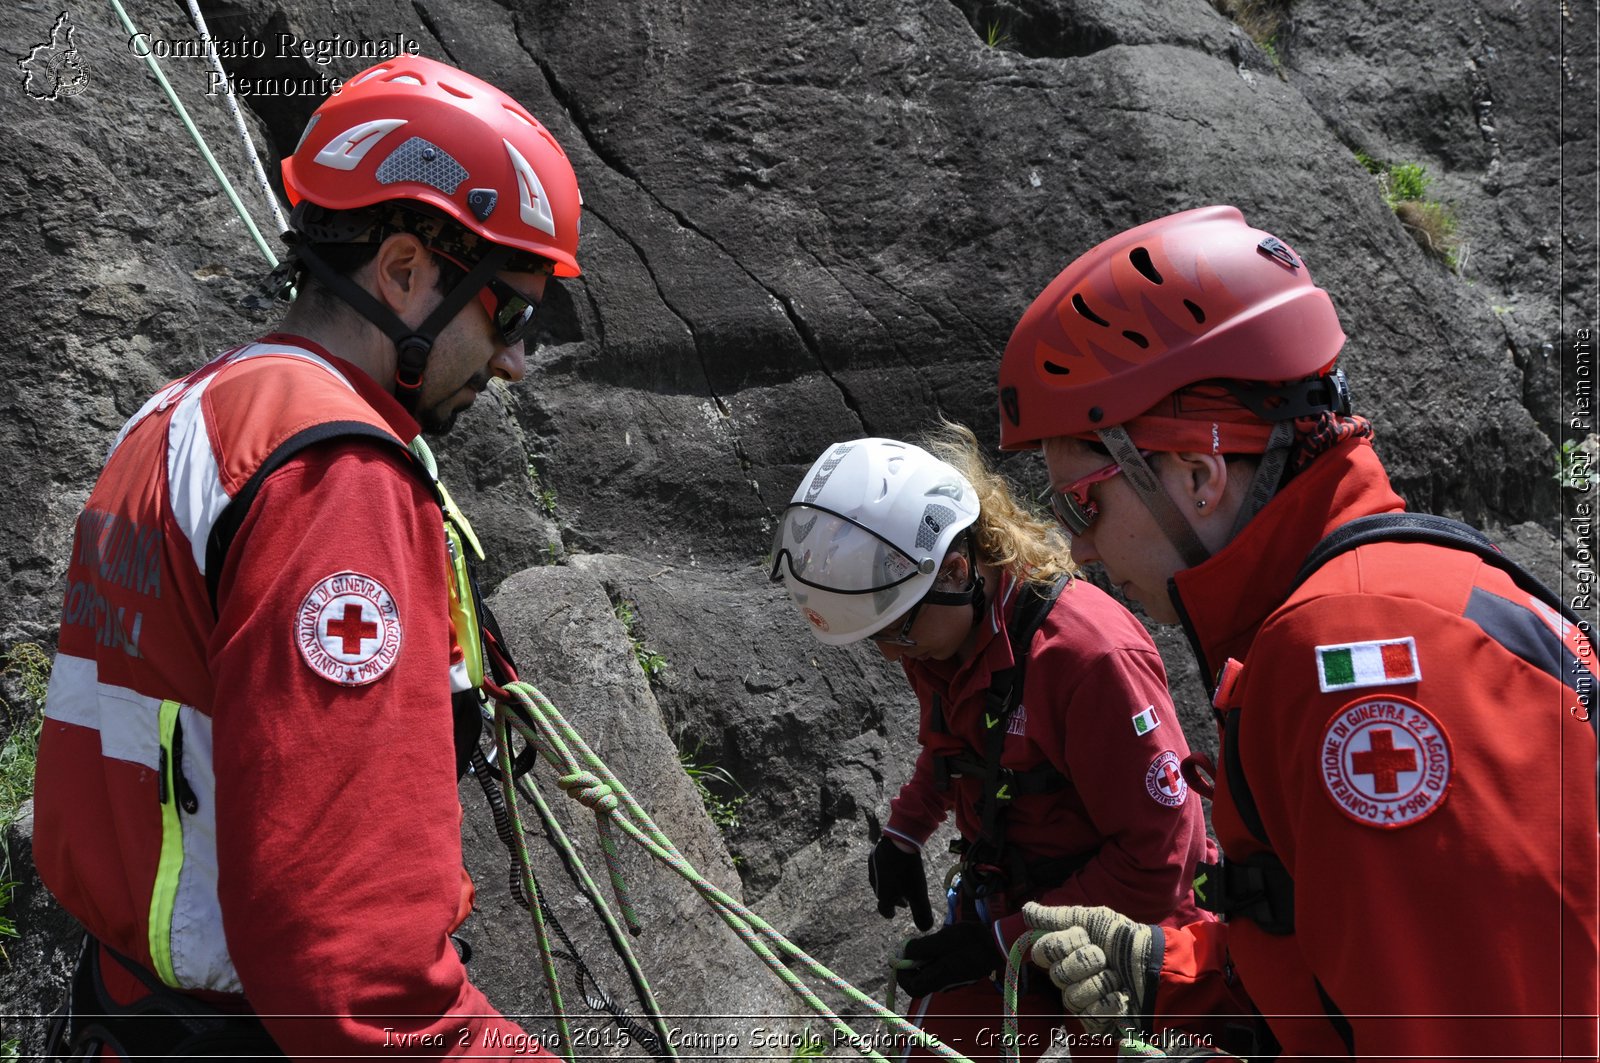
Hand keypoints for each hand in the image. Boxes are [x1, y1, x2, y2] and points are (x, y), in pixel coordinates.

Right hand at [867, 836, 933, 930]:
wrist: (898, 842)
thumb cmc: (908, 872)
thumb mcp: (919, 894)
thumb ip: (922, 913)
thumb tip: (925, 929)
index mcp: (884, 896)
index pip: (884, 910)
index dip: (890, 913)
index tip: (894, 914)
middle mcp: (875, 884)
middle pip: (883, 896)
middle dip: (893, 899)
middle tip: (904, 899)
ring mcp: (872, 869)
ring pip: (881, 881)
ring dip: (890, 885)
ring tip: (901, 883)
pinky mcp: (873, 856)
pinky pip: (880, 868)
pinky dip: (888, 871)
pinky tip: (896, 866)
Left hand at [894, 921, 999, 997]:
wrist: (998, 944)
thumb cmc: (971, 941)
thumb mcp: (943, 939)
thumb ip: (921, 948)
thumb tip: (904, 953)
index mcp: (939, 977)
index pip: (912, 988)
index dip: (901, 975)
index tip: (900, 957)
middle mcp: (944, 983)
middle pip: (919, 981)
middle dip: (911, 965)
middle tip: (912, 946)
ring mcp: (952, 980)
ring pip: (929, 974)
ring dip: (923, 960)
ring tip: (930, 942)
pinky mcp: (958, 974)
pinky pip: (939, 970)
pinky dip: (934, 959)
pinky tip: (941, 945)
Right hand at [1023, 902, 1158, 1036]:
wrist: (1154, 963)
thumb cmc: (1124, 939)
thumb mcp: (1092, 919)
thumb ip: (1057, 917)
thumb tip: (1026, 909)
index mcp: (1064, 954)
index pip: (1041, 952)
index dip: (1062, 944)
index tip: (1084, 937)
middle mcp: (1068, 978)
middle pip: (1057, 974)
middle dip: (1085, 961)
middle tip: (1104, 957)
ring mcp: (1082, 1002)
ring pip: (1072, 997)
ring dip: (1101, 983)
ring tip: (1116, 978)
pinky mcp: (1097, 1022)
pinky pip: (1090, 1017)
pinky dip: (1109, 1004)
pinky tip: (1120, 997)